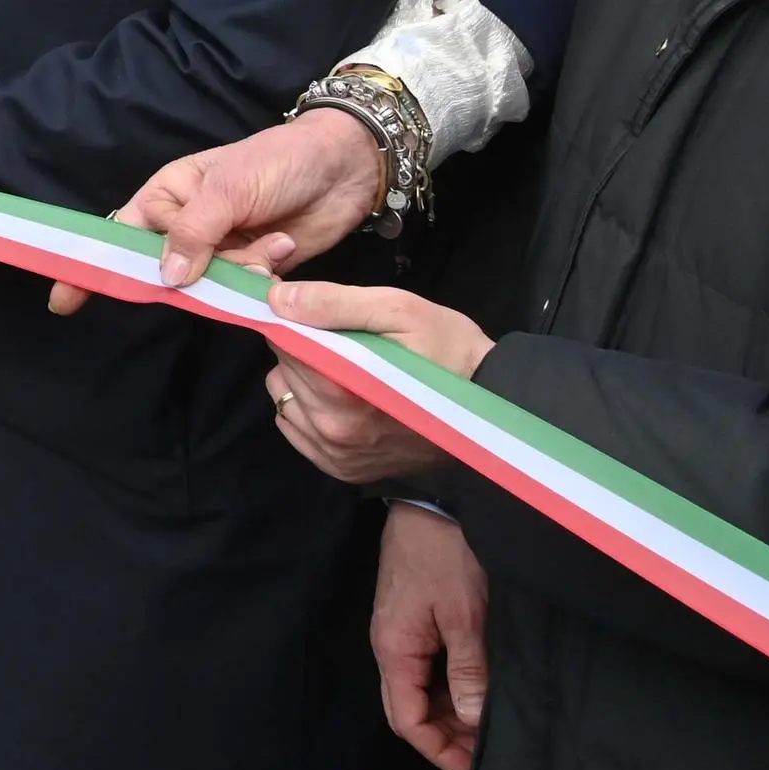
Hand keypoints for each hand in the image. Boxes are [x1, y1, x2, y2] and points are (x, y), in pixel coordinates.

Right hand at [47, 109, 384, 316]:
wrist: (345, 167)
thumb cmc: (276, 162)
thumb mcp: (229, 188)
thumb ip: (194, 232)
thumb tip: (164, 278)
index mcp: (167, 195)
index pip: (121, 234)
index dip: (95, 265)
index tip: (64, 300)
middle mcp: (188, 226)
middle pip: (163, 268)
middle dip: (189, 275)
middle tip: (219, 266)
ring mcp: (221, 250)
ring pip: (208, 284)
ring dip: (239, 270)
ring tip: (271, 244)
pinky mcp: (255, 269)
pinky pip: (243, 291)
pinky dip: (263, 276)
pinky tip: (284, 247)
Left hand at [262, 281, 492, 484]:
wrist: (492, 407)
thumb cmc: (448, 350)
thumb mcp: (398, 310)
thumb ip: (332, 302)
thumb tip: (276, 299)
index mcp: (341, 389)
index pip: (282, 343)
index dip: (294, 320)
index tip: (316, 314)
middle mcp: (332, 429)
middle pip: (282, 371)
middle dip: (303, 351)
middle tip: (346, 344)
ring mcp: (336, 455)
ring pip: (284, 399)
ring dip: (303, 382)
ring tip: (349, 373)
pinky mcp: (342, 470)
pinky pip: (296, 429)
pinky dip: (309, 411)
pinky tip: (345, 400)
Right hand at [373, 504, 491, 769]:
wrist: (432, 498)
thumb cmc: (445, 554)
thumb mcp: (466, 617)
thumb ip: (468, 672)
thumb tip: (473, 720)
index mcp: (394, 648)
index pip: (406, 719)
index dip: (439, 749)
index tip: (474, 765)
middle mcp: (389, 643)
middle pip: (408, 708)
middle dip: (446, 735)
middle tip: (487, 748)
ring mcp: (399, 628)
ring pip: (418, 688)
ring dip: (448, 710)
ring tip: (486, 722)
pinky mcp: (412, 614)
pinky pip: (425, 665)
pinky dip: (447, 685)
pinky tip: (475, 687)